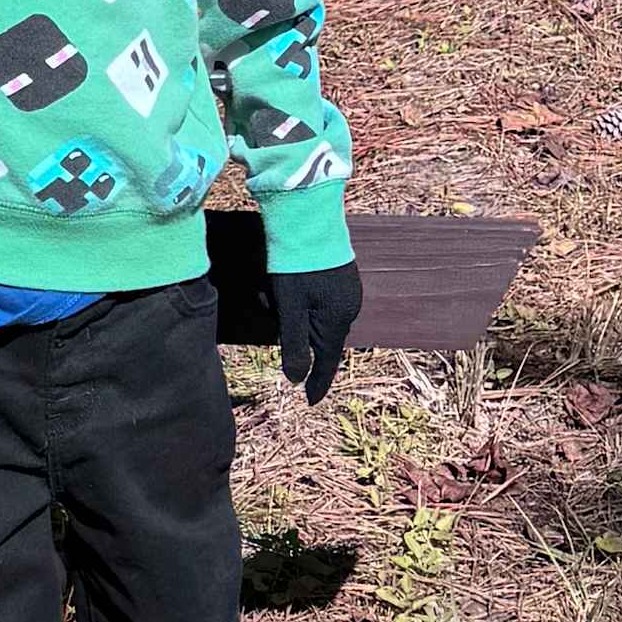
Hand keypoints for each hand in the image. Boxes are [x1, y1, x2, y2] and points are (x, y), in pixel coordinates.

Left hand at [268, 260, 361, 404]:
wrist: (308, 219)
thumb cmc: (296, 266)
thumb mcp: (290, 309)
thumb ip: (295, 346)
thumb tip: (297, 380)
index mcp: (337, 321)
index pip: (328, 362)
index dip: (318, 383)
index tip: (310, 401)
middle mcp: (349, 308)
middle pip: (322, 339)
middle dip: (297, 336)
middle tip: (272, 310)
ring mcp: (348, 290)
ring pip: (319, 318)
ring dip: (297, 315)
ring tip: (272, 292)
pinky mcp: (343, 276)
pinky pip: (322, 301)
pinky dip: (304, 301)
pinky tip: (288, 283)